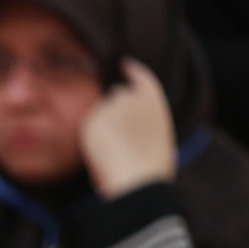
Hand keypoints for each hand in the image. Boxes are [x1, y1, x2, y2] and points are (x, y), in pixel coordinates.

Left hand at [79, 58, 176, 199]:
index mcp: (156, 105)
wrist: (138, 182)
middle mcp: (135, 99)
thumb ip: (144, 126)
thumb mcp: (158, 143)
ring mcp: (113, 107)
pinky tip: (102, 154)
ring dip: (103, 127)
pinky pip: (90, 128)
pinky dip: (93, 139)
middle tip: (116, 134)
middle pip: (117, 94)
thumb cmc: (151, 173)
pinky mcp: (95, 118)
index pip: (142, 78)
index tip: (125, 65)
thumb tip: (128, 131)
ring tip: (113, 153)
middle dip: (115, 109)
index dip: (133, 71)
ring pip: (101, 114)